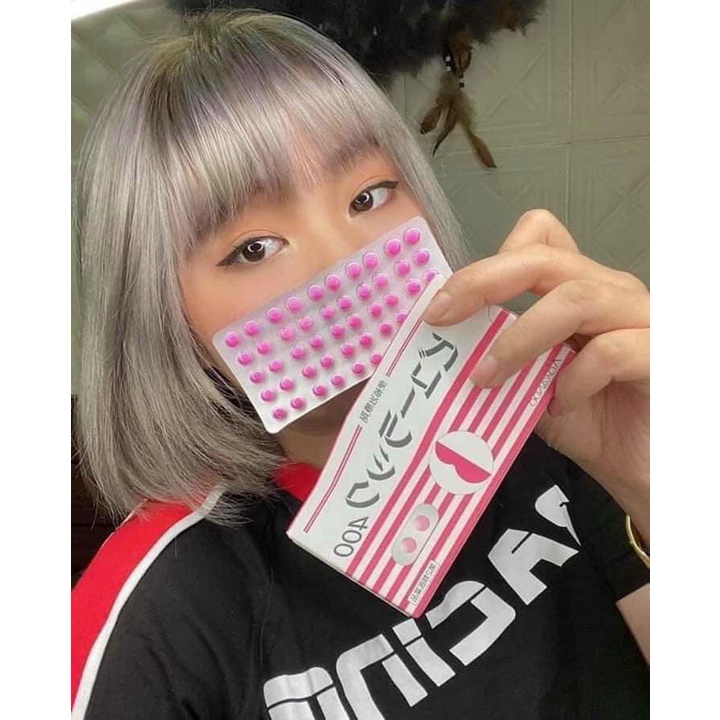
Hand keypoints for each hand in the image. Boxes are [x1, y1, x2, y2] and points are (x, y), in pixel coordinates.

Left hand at [422, 210, 649, 538]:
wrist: (643, 468)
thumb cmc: (591, 422)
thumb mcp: (529, 387)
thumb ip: (500, 361)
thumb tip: (446, 352)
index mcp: (577, 290)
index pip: (538, 240)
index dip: (487, 263)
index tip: (443, 305)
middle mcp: (610, 292)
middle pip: (544, 258)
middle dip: (482, 282)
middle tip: (441, 317)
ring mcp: (641, 319)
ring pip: (575, 299)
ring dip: (519, 339)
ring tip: (487, 377)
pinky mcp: (662, 355)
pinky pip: (610, 352)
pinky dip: (573, 380)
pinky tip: (559, 406)